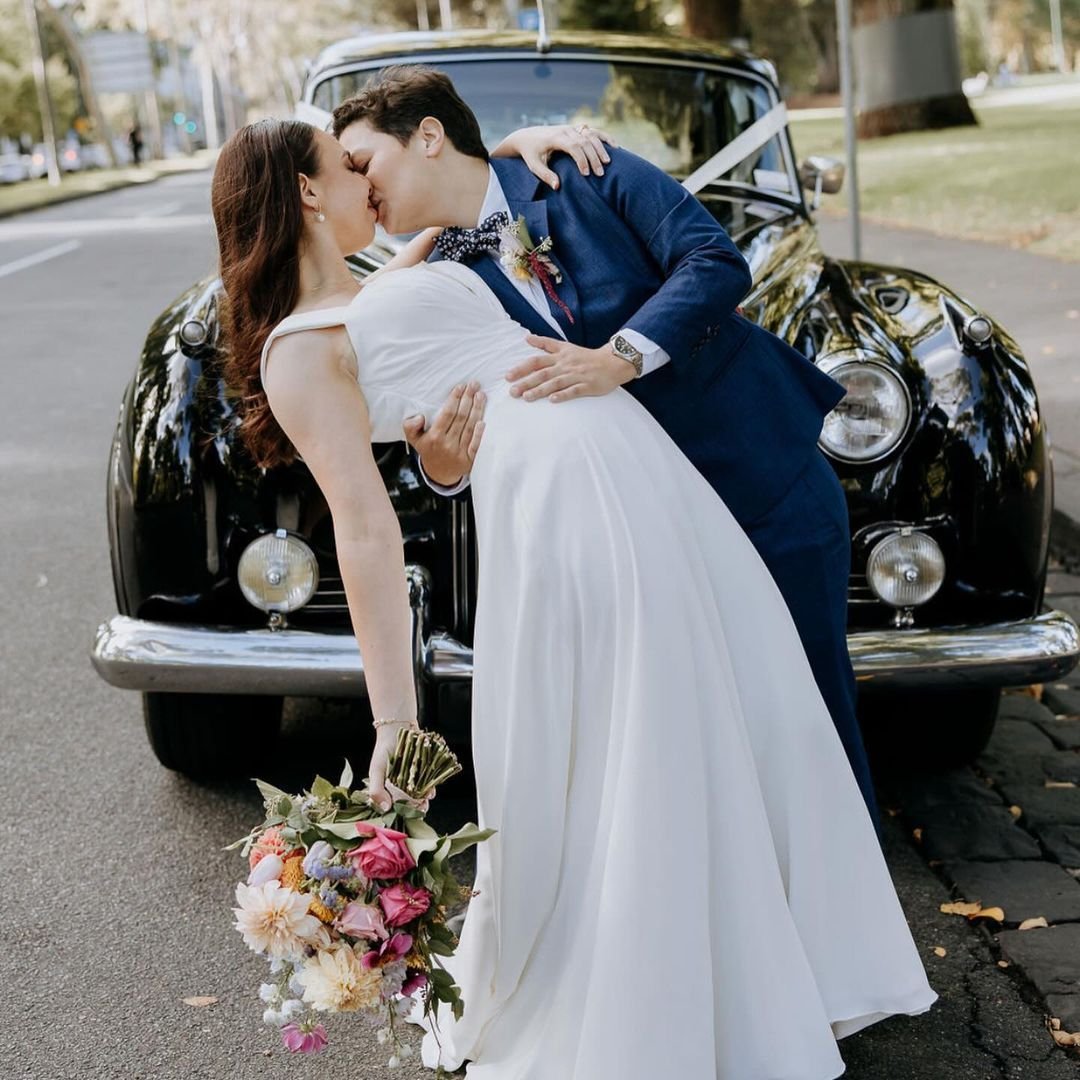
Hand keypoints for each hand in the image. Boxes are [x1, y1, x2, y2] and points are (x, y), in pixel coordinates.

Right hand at [367, 723, 423, 812]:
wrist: (397, 731)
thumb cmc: (383, 752)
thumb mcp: (376, 771)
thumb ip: (376, 790)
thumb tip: (385, 809)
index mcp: (388, 792)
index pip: (394, 808)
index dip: (401, 813)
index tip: (406, 816)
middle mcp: (401, 790)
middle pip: (409, 805)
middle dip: (415, 810)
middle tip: (419, 810)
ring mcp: (413, 783)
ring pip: (420, 798)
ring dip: (424, 802)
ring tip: (425, 802)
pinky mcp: (423, 775)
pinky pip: (429, 786)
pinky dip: (430, 790)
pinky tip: (430, 791)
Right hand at [403, 381, 485, 486]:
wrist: (439, 474)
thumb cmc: (428, 449)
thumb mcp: (413, 439)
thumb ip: (410, 426)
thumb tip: (419, 417)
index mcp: (434, 437)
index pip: (447, 414)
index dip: (455, 399)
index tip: (461, 386)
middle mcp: (447, 444)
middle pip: (461, 418)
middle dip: (468, 399)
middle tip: (474, 385)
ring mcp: (460, 453)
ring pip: (470, 428)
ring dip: (477, 410)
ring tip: (481, 395)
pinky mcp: (470, 460)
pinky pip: (476, 445)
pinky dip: (480, 434)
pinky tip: (484, 421)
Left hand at [490, 124, 617, 189]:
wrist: (527, 136)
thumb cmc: (530, 154)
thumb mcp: (533, 165)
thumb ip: (545, 175)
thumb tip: (557, 186)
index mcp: (555, 138)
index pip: (573, 146)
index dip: (582, 159)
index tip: (586, 174)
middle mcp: (565, 130)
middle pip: (584, 141)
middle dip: (593, 157)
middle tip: (600, 174)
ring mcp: (572, 128)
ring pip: (591, 135)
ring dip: (601, 148)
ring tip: (608, 163)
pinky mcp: (576, 129)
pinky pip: (593, 131)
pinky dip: (604, 137)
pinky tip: (615, 146)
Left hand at [506, 336, 634, 402]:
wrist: (612, 362)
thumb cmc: (585, 356)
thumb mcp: (565, 346)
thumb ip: (546, 343)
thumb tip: (527, 338)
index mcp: (559, 356)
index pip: (536, 361)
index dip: (522, 368)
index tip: (508, 376)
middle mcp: (565, 365)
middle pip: (543, 374)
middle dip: (527, 382)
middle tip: (512, 392)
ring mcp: (576, 376)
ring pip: (556, 383)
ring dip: (541, 390)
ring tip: (526, 398)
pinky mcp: (587, 386)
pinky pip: (574, 391)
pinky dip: (563, 395)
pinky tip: (553, 400)